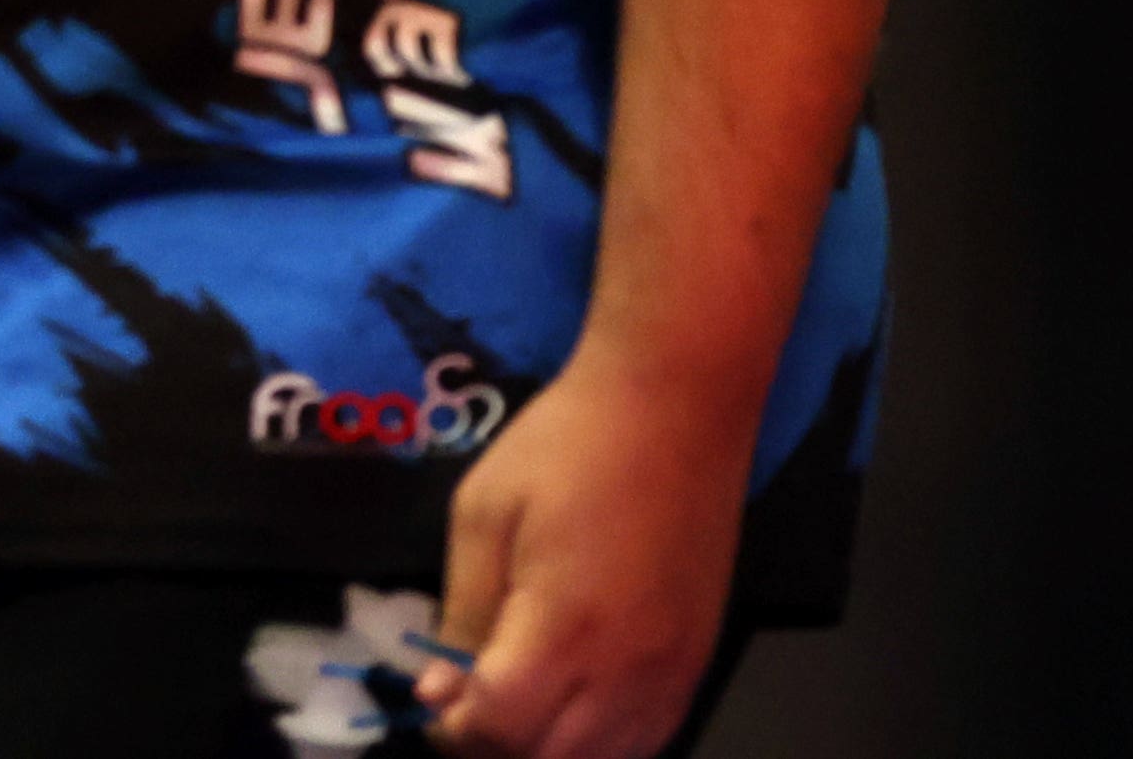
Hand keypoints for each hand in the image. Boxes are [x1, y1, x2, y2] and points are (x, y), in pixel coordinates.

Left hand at [419, 349, 753, 755]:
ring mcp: (673, 672)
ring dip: (550, 749)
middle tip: (467, 705)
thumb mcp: (482, 516)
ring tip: (516, 705)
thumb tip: (438, 695)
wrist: (675, 409)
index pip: (500, 726)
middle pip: (552, 757)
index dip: (455, 730)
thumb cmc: (565, 446)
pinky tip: (572, 711)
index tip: (433, 706)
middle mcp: (627, 669)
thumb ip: (461, 613)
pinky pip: (650, 737)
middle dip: (498, 744)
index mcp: (563, 628)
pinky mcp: (699, 663)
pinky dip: (603, 743)